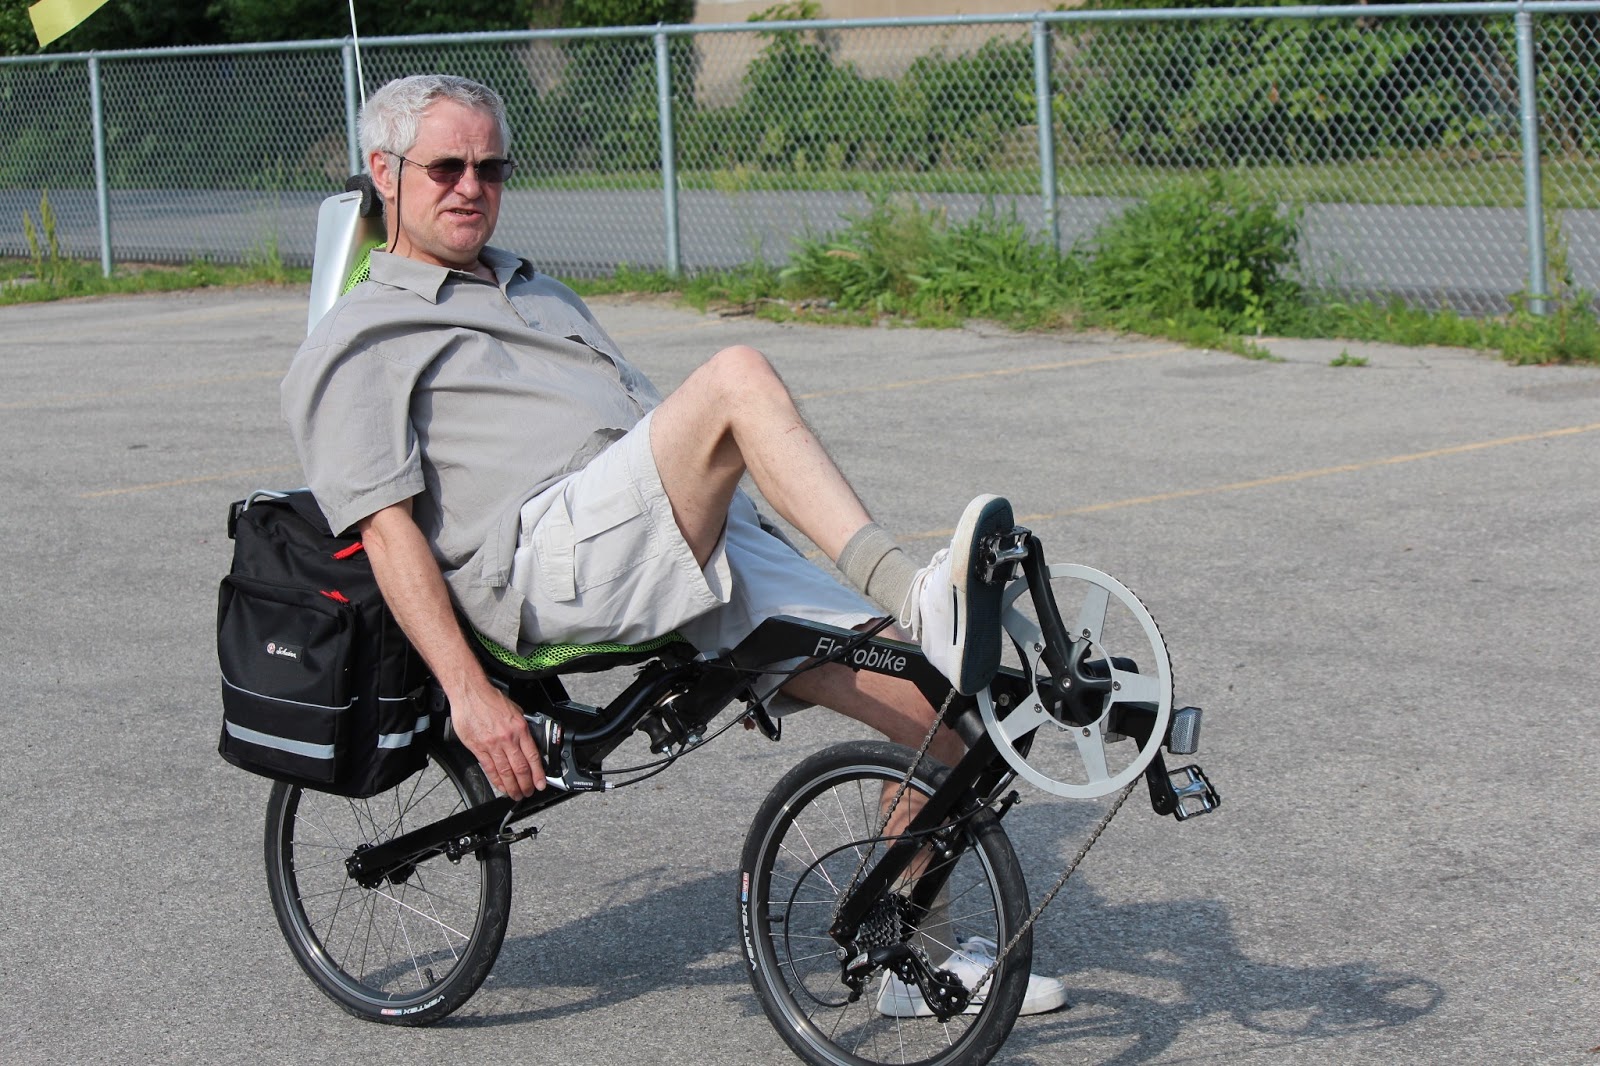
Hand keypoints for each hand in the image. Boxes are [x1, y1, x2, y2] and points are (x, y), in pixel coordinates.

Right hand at [449, 681, 547, 798]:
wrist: (470, 693)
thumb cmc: (491, 699)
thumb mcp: (516, 710)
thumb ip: (523, 727)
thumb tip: (529, 741)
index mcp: (519, 729)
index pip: (533, 756)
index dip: (538, 773)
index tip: (541, 783)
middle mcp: (507, 738)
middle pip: (520, 768)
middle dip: (526, 784)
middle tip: (528, 792)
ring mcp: (492, 745)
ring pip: (505, 771)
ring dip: (512, 786)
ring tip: (516, 794)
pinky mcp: (478, 748)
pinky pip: (489, 768)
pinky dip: (496, 780)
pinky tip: (500, 786)